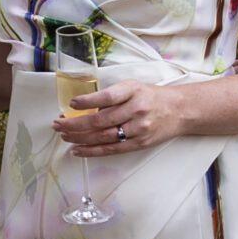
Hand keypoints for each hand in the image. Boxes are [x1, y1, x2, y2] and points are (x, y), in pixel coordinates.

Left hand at [54, 77, 184, 155]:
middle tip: (58, 124)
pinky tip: (77, 150)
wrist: (179, 110)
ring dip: (79, 138)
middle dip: (75, 123)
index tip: (72, 104)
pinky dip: (92, 151)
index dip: (88, 101)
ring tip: (64, 136)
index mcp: (133, 91)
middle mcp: (136, 110)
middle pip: (100, 120)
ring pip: (103, 136)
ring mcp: (138, 129)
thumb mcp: (133, 87)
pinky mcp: (139, 143)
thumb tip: (83, 108)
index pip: (108, 97)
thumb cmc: (151, 97)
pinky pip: (111, 149)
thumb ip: (112, 96)